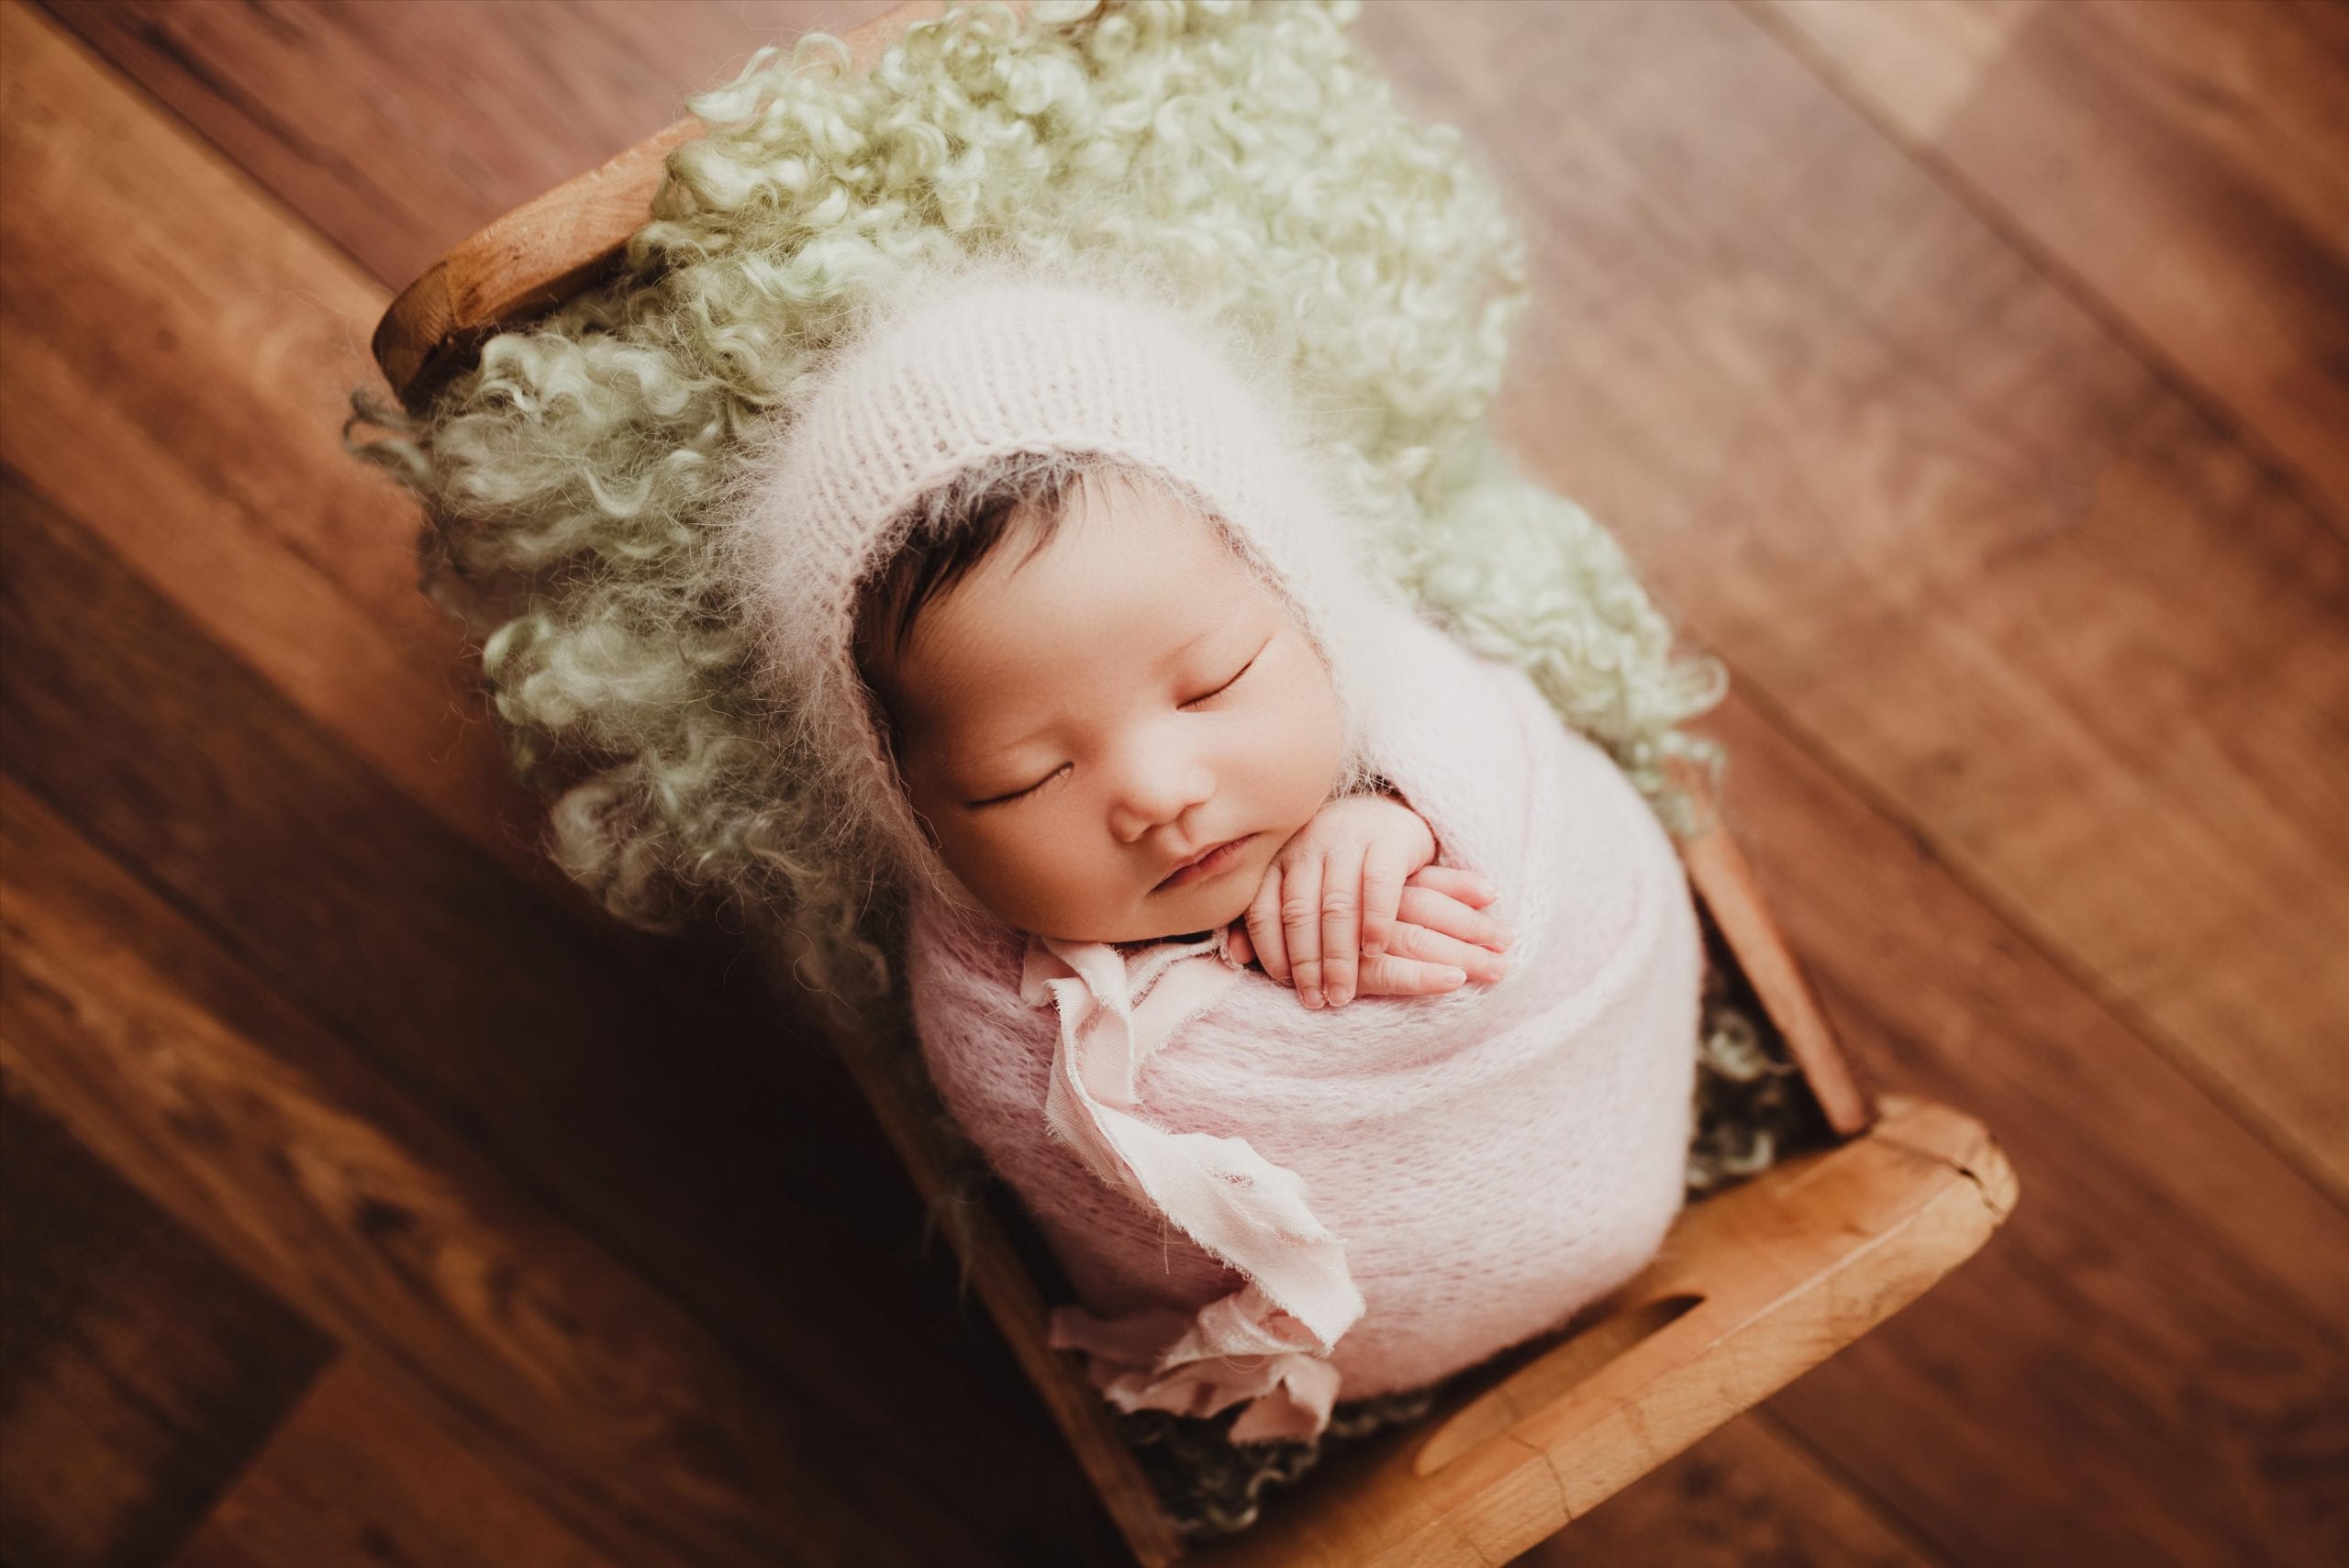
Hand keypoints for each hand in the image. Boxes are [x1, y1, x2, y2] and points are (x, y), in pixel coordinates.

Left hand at [1230, 794, 1509, 1006]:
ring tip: (1343, 992)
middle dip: (1306, 963)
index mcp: (1279, 858)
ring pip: (1336, 904)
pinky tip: (1375, 950)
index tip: (1284, 985)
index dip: (1270, 951)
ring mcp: (1348, 839)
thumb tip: (1236, 957)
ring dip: (1338, 955)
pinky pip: (1378, 884)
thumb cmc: (1338, 862)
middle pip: (1299, 912)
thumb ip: (1268, 916)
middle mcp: (1308, 845)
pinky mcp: (1388, 840)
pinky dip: (1375, 920)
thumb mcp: (1300, 883)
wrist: (1392, 814)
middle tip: (1317, 1001)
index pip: (1264, 910)